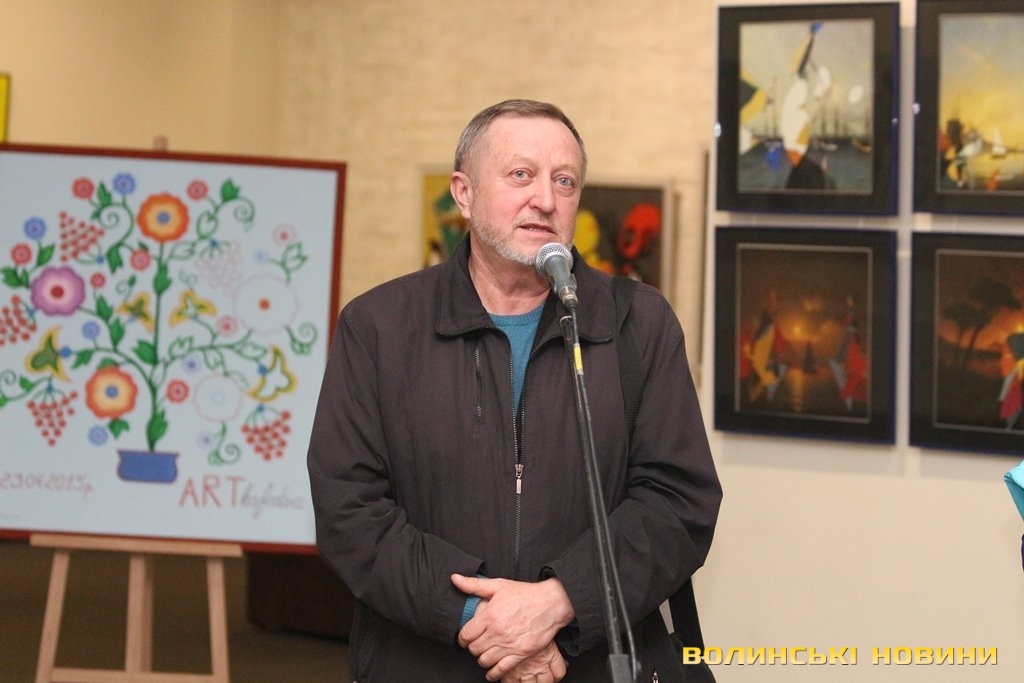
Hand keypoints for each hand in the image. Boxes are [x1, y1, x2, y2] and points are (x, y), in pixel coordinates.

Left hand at [452, 574, 573, 679]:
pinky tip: (492, 671)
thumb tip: (454, 578)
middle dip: (472, 647)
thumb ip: (474, 584)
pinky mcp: (520, 654)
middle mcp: (497, 632)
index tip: (465, 638)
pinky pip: (501, 670)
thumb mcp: (498, 585)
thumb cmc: (525, 594)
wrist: (550, 604)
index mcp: (490, 616)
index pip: (466, 635)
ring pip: (485, 660)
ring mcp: (509, 645)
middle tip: (476, 644)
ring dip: (482, 659)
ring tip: (484, 654)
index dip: (462, 638)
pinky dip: (493, 673)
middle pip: (474, 649)